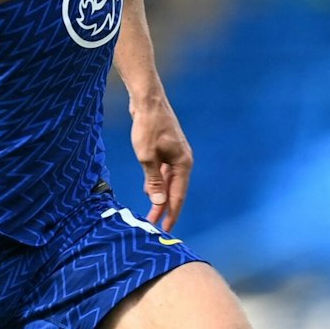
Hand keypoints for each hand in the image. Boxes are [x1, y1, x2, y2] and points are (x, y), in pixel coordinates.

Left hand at [130, 93, 191, 231]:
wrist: (147, 100)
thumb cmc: (147, 126)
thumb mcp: (146, 156)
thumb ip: (153, 180)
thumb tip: (159, 201)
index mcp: (183, 163)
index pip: (178, 195)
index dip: (171, 212)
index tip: (165, 228)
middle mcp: (183, 160)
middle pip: (175, 190)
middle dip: (164, 207)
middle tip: (154, 224)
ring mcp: (175, 154)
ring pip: (169, 181)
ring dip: (160, 195)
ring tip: (151, 211)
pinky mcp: (166, 149)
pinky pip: (164, 171)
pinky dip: (157, 181)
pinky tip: (149, 190)